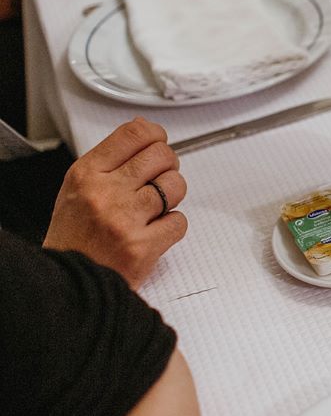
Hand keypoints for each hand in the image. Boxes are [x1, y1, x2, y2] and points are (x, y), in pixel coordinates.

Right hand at [43, 118, 187, 288]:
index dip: (155, 135)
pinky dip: (172, 227)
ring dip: (171, 197)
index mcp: (86, 174)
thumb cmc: (74, 238)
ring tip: (153, 209)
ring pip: (175, 186)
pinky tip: (153, 232)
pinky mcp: (142, 246)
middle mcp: (105, 193)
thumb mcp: (77, 189)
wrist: (66, 283)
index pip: (135, 133)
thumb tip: (144, 132)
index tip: (158, 143)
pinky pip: (179, 221)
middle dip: (167, 167)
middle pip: (162, 155)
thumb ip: (109, 161)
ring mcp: (124, 219)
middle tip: (157, 181)